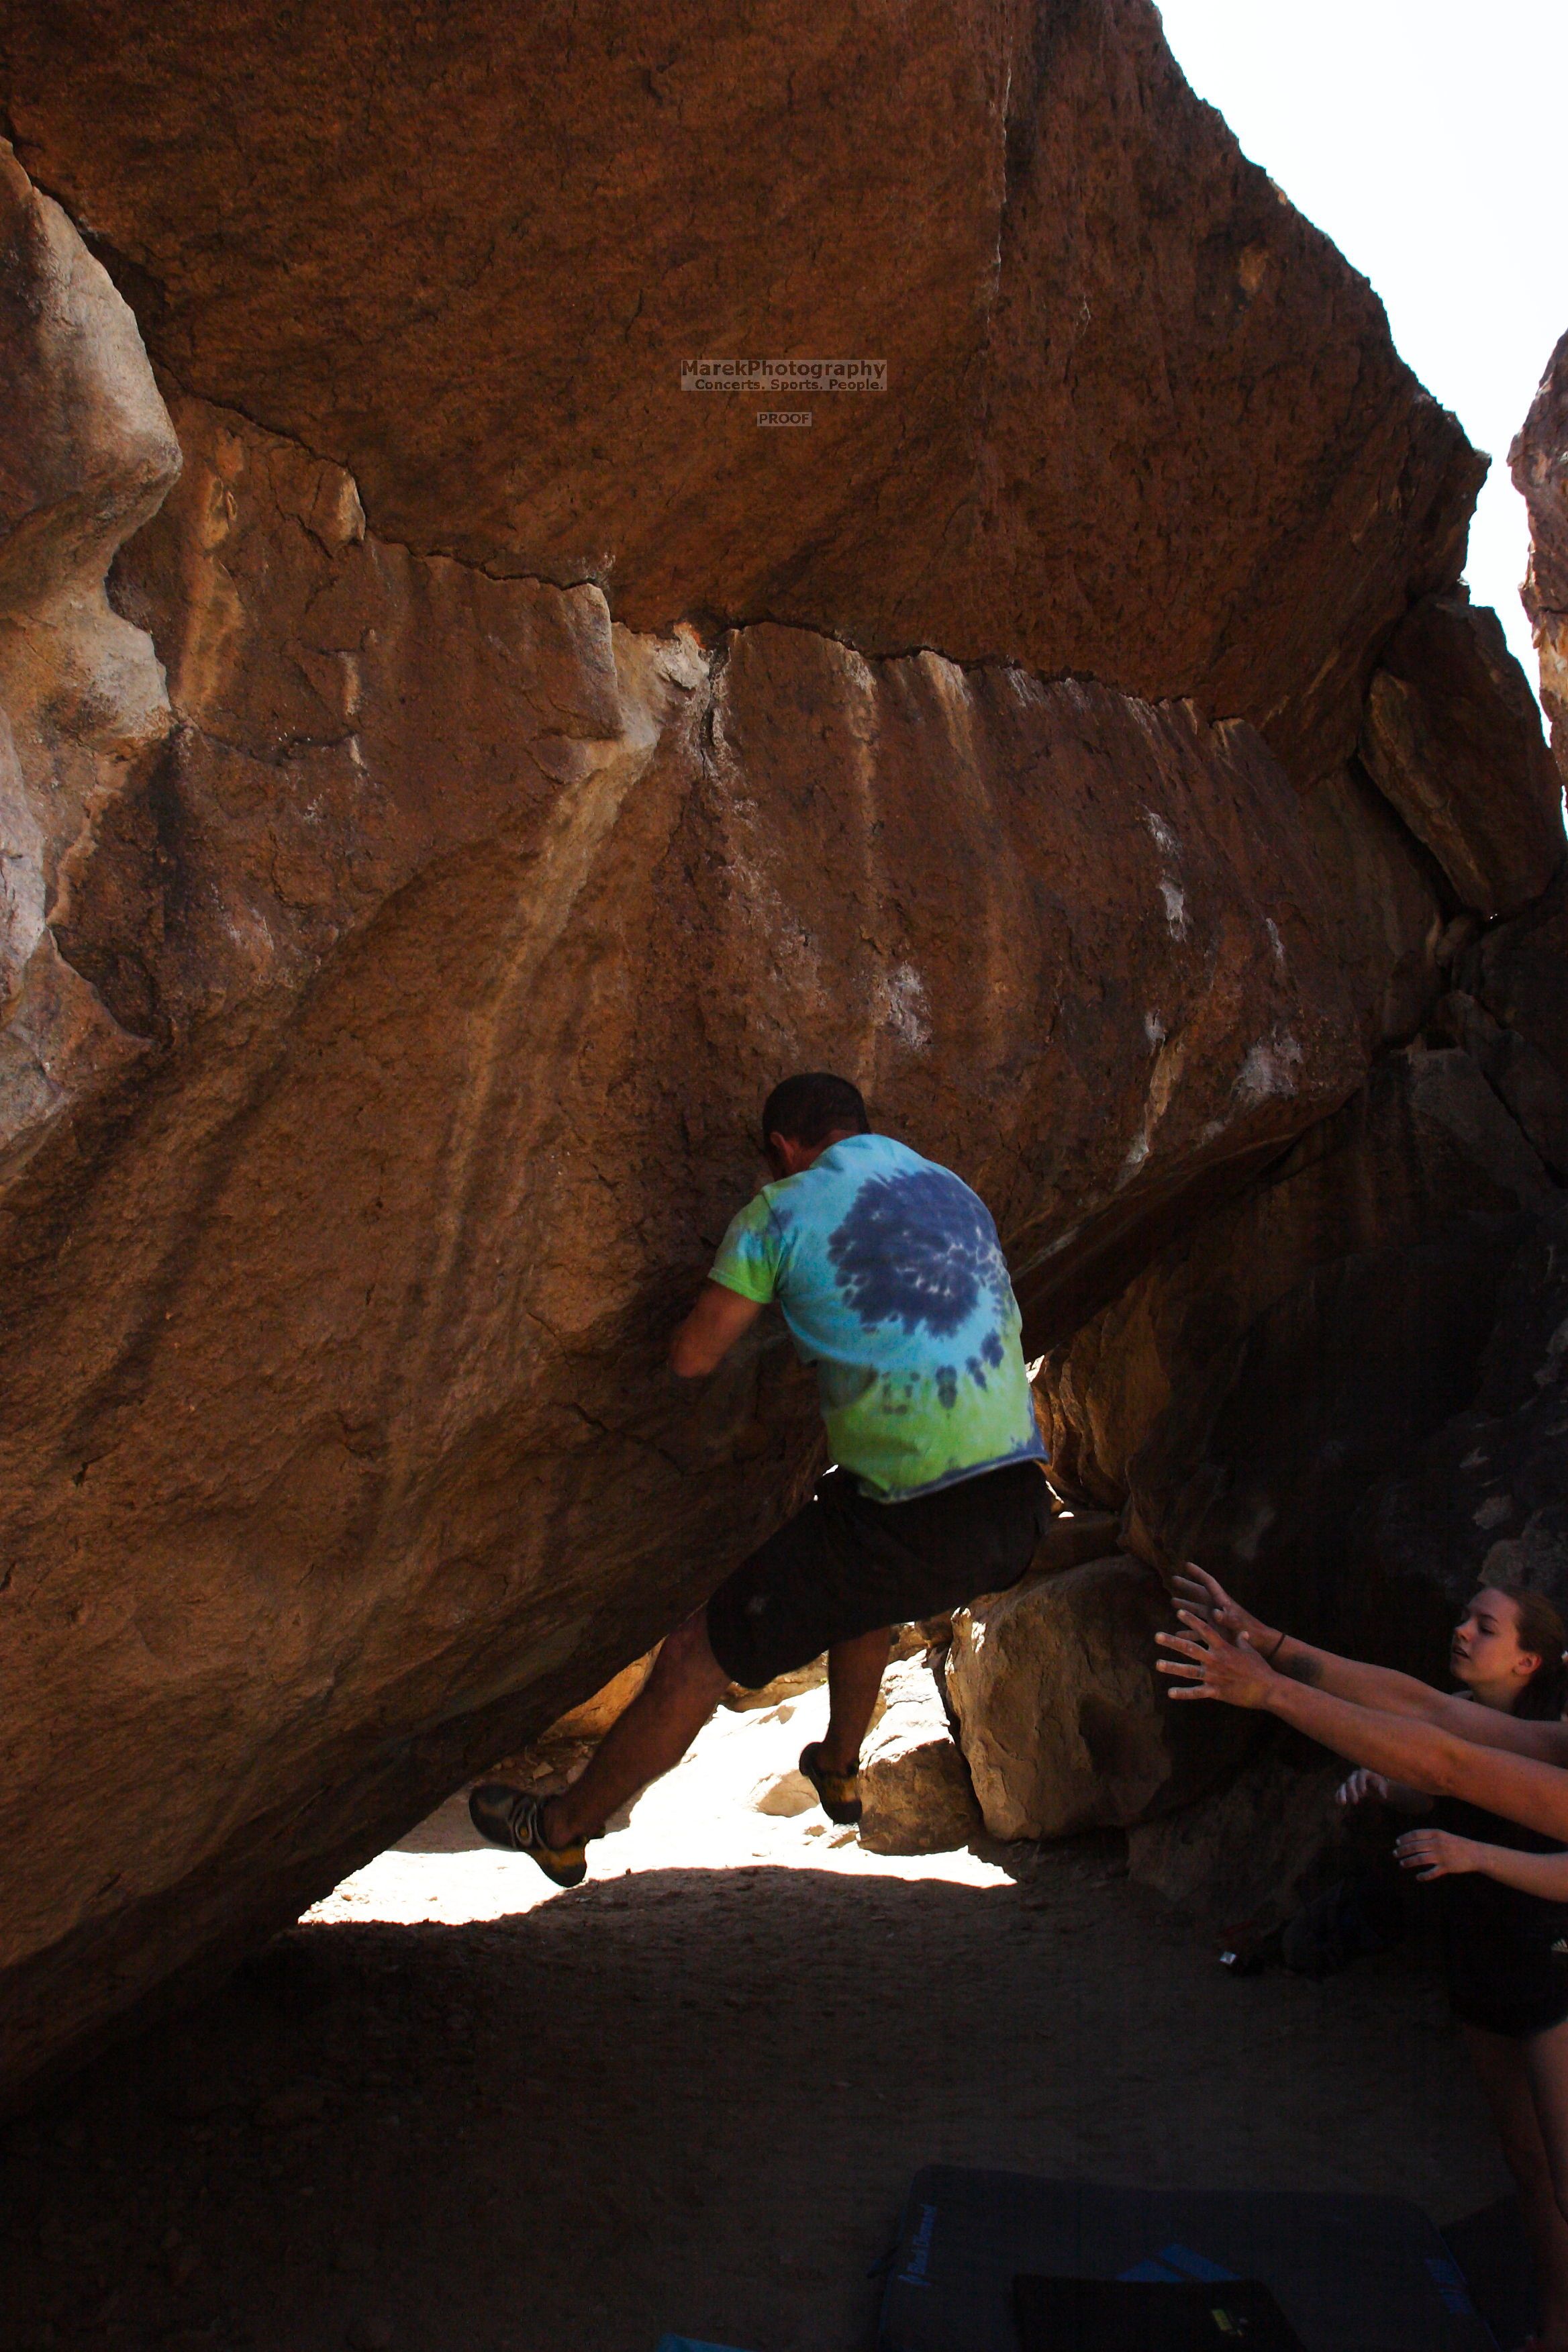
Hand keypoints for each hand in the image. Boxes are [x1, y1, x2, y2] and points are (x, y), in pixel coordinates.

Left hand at [1156, 1611, 1279, 1709]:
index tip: (1179, 1612)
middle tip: (1157, 1636)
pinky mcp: (1216, 1692)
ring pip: (1189, 1671)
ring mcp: (1214, 1677)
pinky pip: (1196, 1693)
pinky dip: (1183, 1693)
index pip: (1205, 1630)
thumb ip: (1241, 1642)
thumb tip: (1241, 1633)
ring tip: (1157, 1664)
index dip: (1192, 1620)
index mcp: (1224, 1648)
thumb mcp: (1250, 1651)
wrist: (1268, 1688)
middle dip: (1172, 1642)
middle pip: (1190, 1649)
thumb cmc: (1261, 1668)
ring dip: (1172, 1667)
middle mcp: (1216, 1660)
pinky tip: (1170, 1693)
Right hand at [1169, 1563, 1276, 1652]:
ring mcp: (1216, 1621)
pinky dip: (1189, 1632)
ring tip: (1173, 1601)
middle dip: (1187, 1586)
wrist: (1261, 1646)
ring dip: (1186, 1606)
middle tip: (1173, 1579)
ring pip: (1197, 1610)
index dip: (1198, 1573)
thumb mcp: (1239, 1624)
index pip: (1209, 1583)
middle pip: (1199, 1594)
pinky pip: (1198, 1630)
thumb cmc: (1252, 1633)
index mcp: (1223, 1602)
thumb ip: (1228, 1618)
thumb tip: (1215, 1613)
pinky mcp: (1216, 1633)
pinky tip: (1178, 1634)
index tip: (1186, 1565)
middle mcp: (1217, 1608)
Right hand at [1336, 1769, 1390, 1809]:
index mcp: (1365, 1771)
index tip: (1363, 1793)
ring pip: (1344, 1785)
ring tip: (1343, 1802)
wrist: (1374, 1781)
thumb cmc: (1379, 1781)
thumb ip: (1383, 1788)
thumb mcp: (1383, 1784)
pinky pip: (1341, 1789)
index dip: (1361, 1783)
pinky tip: (1338, 1802)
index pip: (1361, 1774)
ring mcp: (1350, 1781)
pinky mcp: (1346, 1787)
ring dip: (1343, 1793)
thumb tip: (1384, 1796)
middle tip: (1355, 1801)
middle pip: (1351, 1780)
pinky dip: (1338, 1795)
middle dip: (1352, 1790)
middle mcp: (1356, 1775)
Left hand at [1396, 1829, 1478, 1880]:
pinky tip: (1418, 1877)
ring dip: (1408, 1862)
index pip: (1415, 1834)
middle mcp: (1437, 1844)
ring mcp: (1442, 1856)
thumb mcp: (1444, 1835)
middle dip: (1402, 1850)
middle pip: (1414, 1847)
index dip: (1404, 1838)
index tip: (1397, 1842)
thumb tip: (1412, 1839)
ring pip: (1419, 1859)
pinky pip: (1432, 1873)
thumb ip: (1430, 1837)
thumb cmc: (1457, 1844)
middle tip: (1395, 1854)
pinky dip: (1423, 1876)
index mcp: (1436, 1834)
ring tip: (1402, 1864)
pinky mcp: (1446, 1867)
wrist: (1476, 1853)